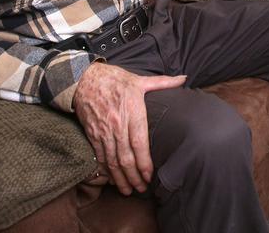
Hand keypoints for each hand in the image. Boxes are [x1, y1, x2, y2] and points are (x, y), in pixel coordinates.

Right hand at [73, 63, 186, 194]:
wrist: (84, 79)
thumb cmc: (114, 79)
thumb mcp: (139, 79)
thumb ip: (163, 82)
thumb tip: (184, 78)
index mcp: (132, 111)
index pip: (139, 143)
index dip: (144, 162)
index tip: (150, 175)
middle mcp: (117, 124)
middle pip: (126, 157)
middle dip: (134, 176)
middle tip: (142, 188)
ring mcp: (103, 131)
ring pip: (112, 160)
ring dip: (120, 178)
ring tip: (128, 190)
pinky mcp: (92, 134)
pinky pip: (99, 156)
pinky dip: (106, 170)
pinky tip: (112, 179)